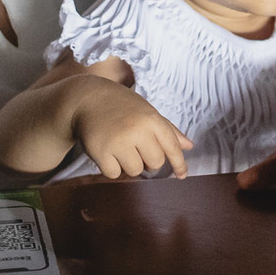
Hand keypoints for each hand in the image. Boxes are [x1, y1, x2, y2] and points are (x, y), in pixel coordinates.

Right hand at [73, 82, 192, 179]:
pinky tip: (107, 150)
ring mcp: (118, 142)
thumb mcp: (146, 111)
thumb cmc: (121, 105)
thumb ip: (168, 129)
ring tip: (120, 146)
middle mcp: (137, 130)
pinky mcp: (101, 152)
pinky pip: (114, 174)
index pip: (172, 146)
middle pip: (155, 163)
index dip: (179, 164)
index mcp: (151, 118)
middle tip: (136, 146)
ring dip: (129, 163)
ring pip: (135, 171)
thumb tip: (189, 146)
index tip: (182, 175)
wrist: (87, 98)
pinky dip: (111, 167)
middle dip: (147, 159)